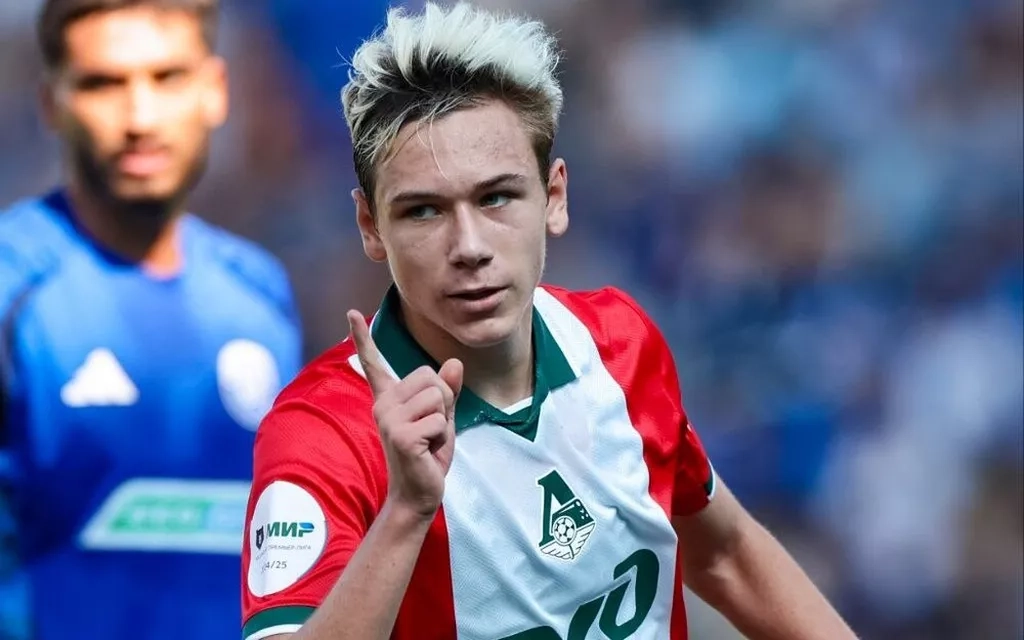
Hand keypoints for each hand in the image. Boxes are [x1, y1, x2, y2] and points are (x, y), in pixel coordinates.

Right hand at [347, 310, 463, 518]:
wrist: (418, 494)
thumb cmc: (428, 455)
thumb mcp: (442, 418)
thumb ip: (447, 392)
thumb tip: (454, 362)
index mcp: (389, 398)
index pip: (375, 362)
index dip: (363, 336)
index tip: (351, 312)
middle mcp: (383, 404)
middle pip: (431, 376)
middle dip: (444, 401)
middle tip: (431, 429)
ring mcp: (388, 419)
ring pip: (437, 396)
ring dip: (443, 420)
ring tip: (429, 440)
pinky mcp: (399, 435)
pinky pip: (438, 420)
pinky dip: (442, 436)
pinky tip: (427, 451)